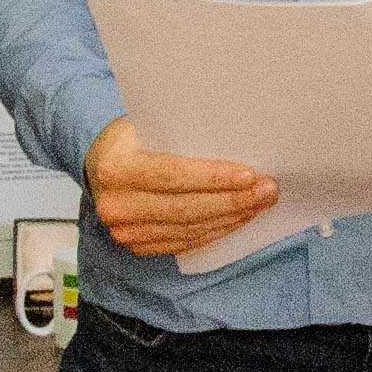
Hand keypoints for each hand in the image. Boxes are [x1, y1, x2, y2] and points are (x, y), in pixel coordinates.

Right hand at [85, 119, 271, 259]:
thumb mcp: (151, 125)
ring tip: (261, 202)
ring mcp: (126, 231)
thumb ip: (182, 135)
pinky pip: (185, 242)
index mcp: (116, 167)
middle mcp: (116, 204)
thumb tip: (241, 141)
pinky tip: (238, 218)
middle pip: (184, 207)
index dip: (213, 178)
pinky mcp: (138, 246)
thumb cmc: (136, 137)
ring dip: (231, 217)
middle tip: (268, 190)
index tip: (249, 175)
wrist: (103, 161)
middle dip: (232, 200)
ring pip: (189, 228)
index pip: (172, 175)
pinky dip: (216, 230)